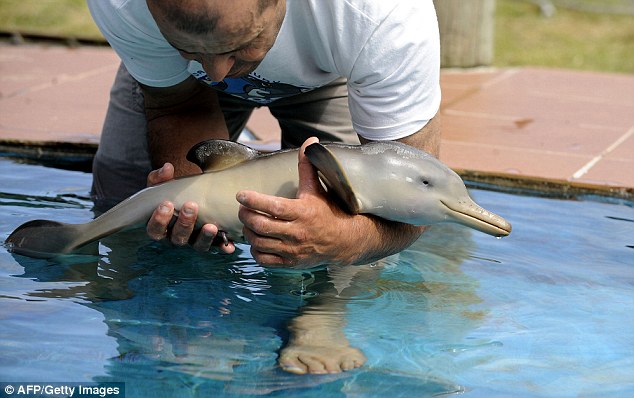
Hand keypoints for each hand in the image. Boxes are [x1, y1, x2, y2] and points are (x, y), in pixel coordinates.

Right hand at [145, 163, 234, 253]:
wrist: (190, 198)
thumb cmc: (172, 194)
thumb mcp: (163, 186)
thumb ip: (161, 178)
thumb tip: (167, 168)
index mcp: (161, 226)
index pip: (155, 229)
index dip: (159, 219)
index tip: (166, 204)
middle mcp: (176, 237)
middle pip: (177, 237)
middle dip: (184, 223)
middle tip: (191, 206)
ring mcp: (193, 241)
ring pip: (196, 245)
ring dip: (204, 237)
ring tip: (211, 227)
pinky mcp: (210, 242)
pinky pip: (216, 248)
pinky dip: (222, 247)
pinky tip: (229, 245)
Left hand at [237, 137, 362, 267]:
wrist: (343, 240)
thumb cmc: (327, 210)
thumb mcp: (317, 188)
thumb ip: (308, 165)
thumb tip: (310, 141)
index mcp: (302, 212)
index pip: (272, 207)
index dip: (253, 200)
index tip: (241, 194)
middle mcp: (297, 232)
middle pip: (261, 225)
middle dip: (245, 216)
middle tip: (242, 208)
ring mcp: (292, 250)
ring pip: (259, 243)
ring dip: (248, 232)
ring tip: (248, 223)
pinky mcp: (290, 263)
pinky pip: (264, 260)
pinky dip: (255, 250)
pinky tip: (257, 240)